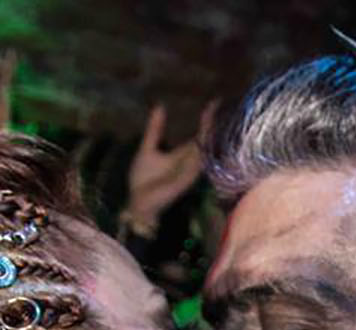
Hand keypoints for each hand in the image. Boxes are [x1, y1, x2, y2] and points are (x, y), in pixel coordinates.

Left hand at [121, 99, 217, 234]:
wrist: (137, 202)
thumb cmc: (142, 180)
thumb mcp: (147, 149)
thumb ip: (155, 130)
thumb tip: (160, 107)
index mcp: (182, 154)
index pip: (200, 134)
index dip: (207, 119)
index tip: (213, 102)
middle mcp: (190, 161)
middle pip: (206, 139)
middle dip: (212, 122)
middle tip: (217, 101)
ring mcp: (190, 170)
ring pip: (205, 148)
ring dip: (210, 133)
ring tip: (214, 115)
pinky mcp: (187, 178)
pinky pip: (198, 163)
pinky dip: (202, 151)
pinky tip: (205, 137)